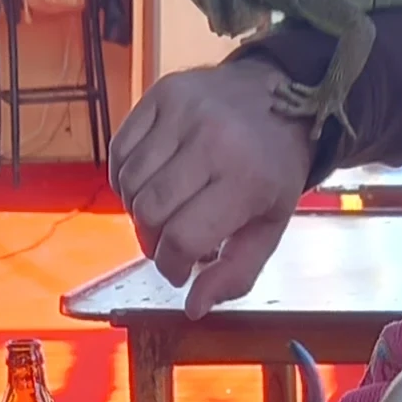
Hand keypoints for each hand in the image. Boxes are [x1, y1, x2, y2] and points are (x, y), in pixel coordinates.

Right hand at [109, 56, 315, 317]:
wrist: (280, 95)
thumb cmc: (273, 170)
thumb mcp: (270, 226)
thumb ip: (236, 273)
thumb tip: (193, 307)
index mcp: (245, 180)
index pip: (183, 237)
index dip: (172, 265)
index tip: (178, 270)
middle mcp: (212, 141)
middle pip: (149, 211)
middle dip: (151, 240)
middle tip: (167, 243)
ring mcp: (183, 112)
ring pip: (130, 182)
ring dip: (137, 209)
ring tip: (161, 212)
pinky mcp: (162, 94)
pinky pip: (120, 150)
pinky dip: (126, 177)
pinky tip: (148, 183)